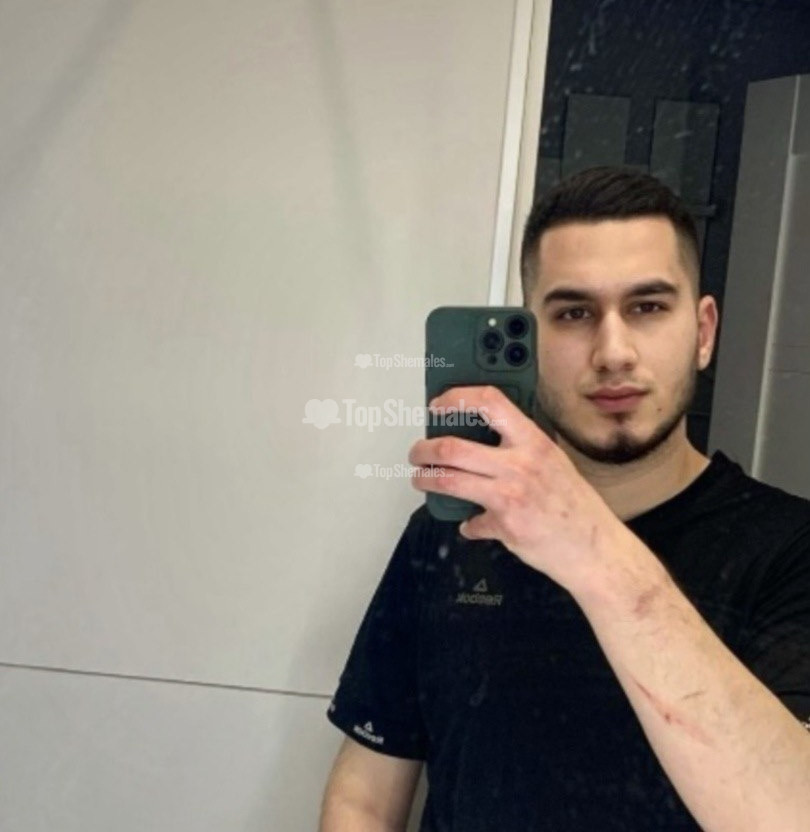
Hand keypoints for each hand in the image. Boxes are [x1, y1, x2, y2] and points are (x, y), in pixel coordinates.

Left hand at [408, 385, 630, 596]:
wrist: (595, 548)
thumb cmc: (576, 506)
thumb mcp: (553, 461)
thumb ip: (520, 447)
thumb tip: (483, 437)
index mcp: (533, 442)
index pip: (489, 402)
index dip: (457, 398)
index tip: (439, 404)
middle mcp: (520, 465)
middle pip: (453, 447)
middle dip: (424, 449)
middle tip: (418, 452)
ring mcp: (510, 495)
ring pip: (448, 480)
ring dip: (426, 479)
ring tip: (421, 479)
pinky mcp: (504, 525)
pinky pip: (472, 521)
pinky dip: (468, 524)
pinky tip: (470, 523)